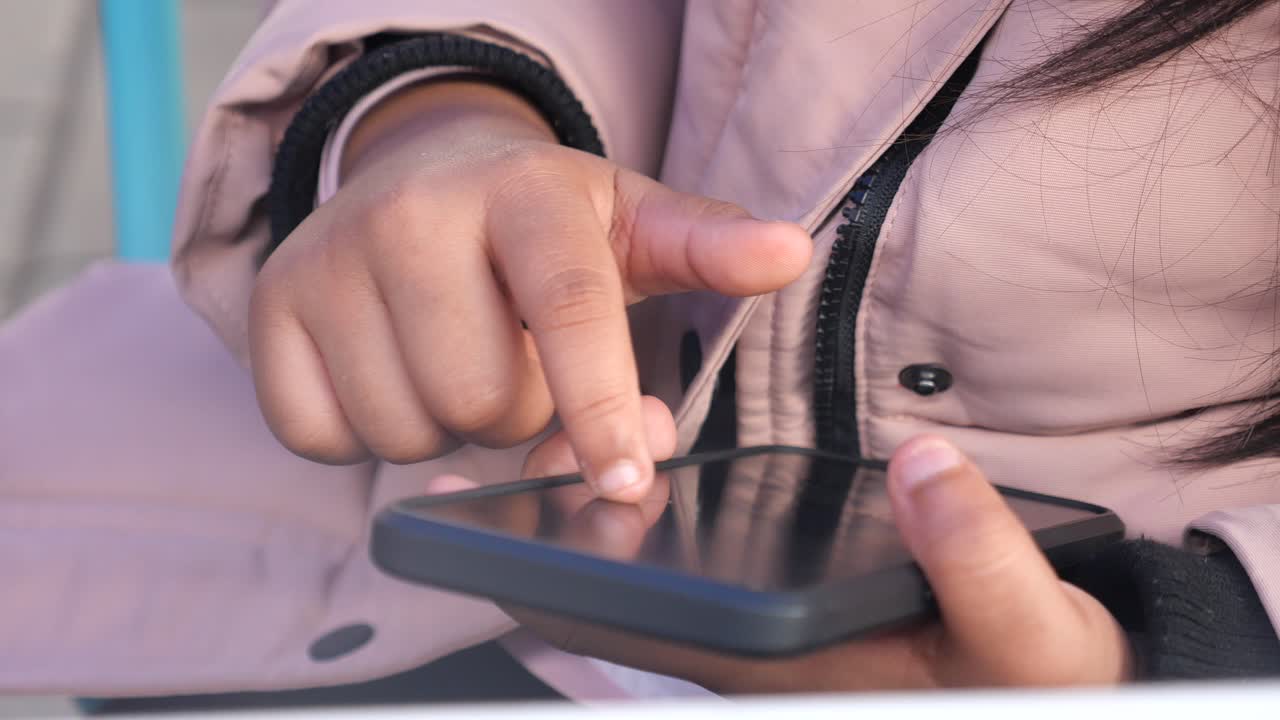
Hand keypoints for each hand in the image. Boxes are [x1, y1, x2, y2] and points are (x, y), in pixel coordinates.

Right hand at [249, 81, 810, 499]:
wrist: (413, 178)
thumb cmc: (537, 224)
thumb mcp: (628, 223)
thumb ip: (706, 249)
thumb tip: (788, 251)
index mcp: (521, 190)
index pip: (566, 307)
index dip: (597, 403)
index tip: (622, 476)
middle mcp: (411, 213)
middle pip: (481, 400)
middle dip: (513, 408)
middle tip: (511, 356)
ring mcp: (326, 259)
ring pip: (405, 429)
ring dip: (443, 423)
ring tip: (452, 356)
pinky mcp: (268, 309)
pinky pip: (322, 438)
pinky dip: (365, 433)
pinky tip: (390, 370)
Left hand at [507, 430, 1134, 692]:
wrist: (1051, 683)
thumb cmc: (1036, 679)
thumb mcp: (1034, 638)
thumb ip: (983, 562)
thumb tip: (927, 469)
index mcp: (779, 664)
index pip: (640, 628)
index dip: (552, 579)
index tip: (484, 519)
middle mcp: (748, 649)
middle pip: (621, 594)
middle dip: (567, 522)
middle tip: (546, 446)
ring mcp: (760, 619)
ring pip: (653, 565)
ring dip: (613, 501)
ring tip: (608, 430)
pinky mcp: (782, 588)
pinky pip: (697, 546)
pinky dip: (664, 500)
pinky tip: (663, 446)